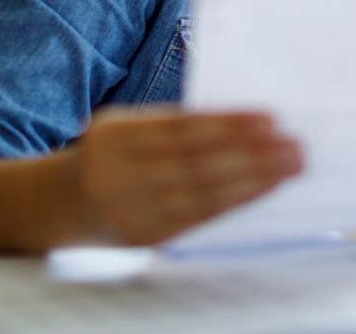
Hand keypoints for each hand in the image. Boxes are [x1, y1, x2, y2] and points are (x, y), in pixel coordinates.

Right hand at [61, 108, 302, 245]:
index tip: (270, 119)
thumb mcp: (128, 127)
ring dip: (252, 180)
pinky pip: (197, 218)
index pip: (182, 128)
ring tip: (289, 167)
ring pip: (200, 193)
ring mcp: (130, 208)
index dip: (227, 124)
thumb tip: (243, 122)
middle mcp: (119, 171)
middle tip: (294, 147)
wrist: (61, 203)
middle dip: (251, 154)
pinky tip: (262, 189)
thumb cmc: (113, 154)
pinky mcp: (143, 236)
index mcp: (116, 133)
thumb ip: (172, 124)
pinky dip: (234, 201)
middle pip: (196, 162)